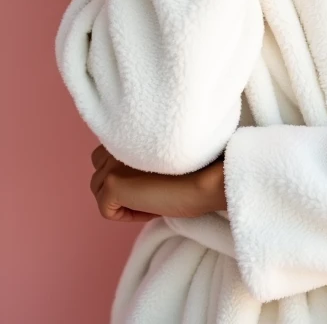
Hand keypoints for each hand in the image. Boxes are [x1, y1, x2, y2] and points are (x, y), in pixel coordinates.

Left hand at [89, 145, 225, 221]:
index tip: (154, 179)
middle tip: (150, 190)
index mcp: (130, 130)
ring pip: (99, 191)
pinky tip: (152, 207)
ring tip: (152, 197)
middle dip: (119, 185)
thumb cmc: (197, 169)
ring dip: (123, 199)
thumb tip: (129, 176)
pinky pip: (107, 210)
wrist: (208, 179)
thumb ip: (142, 154)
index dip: (128, 173)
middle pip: (98, 171)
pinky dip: (128, 215)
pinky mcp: (113, 184)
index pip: (107, 154)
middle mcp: (117, 142)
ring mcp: (112, 163)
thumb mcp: (163, 154)